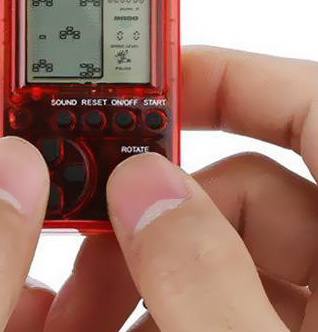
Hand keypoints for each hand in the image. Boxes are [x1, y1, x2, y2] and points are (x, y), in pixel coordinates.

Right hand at [45, 46, 317, 331]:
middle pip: (242, 181)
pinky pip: (232, 287)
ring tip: (92, 305)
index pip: (306, 102)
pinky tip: (127, 326)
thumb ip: (204, 279)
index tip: (143, 87)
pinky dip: (175, 299)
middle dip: (156, 203)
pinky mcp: (296, 327)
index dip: (224, 79)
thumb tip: (140, 191)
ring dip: (154, 261)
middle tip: (89, 231)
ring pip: (226, 238)